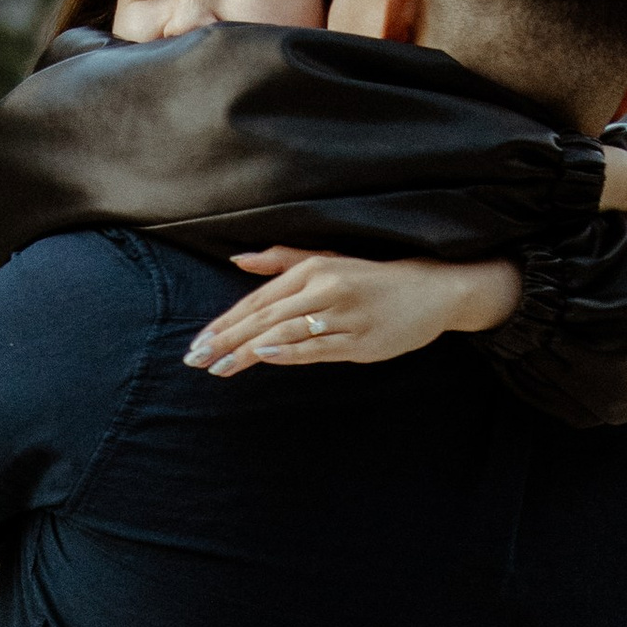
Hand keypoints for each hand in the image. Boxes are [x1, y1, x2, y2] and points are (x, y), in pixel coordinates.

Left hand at [184, 250, 521, 379]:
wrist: (431, 290)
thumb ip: (282, 262)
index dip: (225, 322)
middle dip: (225, 339)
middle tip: (195, 359)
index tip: (198, 342)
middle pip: (264, 317)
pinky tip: (263, 357)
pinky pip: (318, 347)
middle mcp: (325, 288)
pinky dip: (290, 351)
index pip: (258, 300)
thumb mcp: (327, 261)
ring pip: (286, 332)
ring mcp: (343, 314)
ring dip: (247, 351)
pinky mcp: (361, 340)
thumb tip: (239, 259)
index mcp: (313, 269)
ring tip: (217, 367)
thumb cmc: (373, 278)